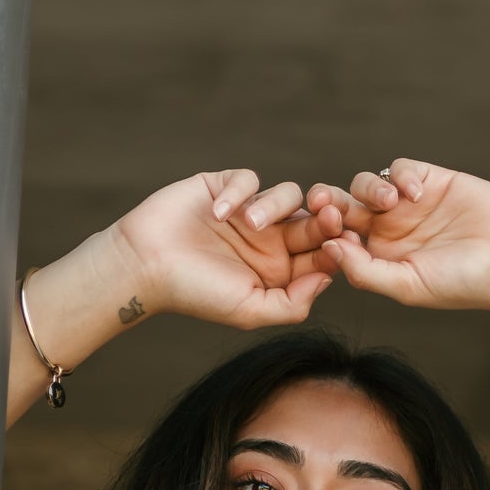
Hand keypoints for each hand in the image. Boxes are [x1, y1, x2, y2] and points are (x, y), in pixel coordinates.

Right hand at [110, 170, 344, 330]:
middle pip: (312, 222)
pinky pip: (248, 179)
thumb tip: (328, 280)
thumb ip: (292, 303)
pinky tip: (218, 213)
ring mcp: (249, 212)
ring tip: (247, 223)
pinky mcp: (226, 187)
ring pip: (287, 195)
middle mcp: (270, 241)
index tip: (344, 244)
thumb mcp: (250, 311)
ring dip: (274, 206)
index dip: (336, 247)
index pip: (321, 255)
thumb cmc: (197, 294)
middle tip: (330, 216)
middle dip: (325, 218)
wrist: (145, 266)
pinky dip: (237, 192)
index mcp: (280, 271)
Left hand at [304, 160, 489, 328]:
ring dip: (369, 190)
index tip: (324, 226)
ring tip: (390, 203)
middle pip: (344, 206)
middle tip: (322, 201)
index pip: (337, 239)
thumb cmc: (462, 284)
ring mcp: (409, 205)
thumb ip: (365, 271)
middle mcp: (389, 231)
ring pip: (367, 184)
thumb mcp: (408, 286)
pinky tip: (416, 192)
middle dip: (328, 201)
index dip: (323, 230)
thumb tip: (328, 249)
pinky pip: (401, 168)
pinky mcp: (431, 180)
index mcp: (379, 259)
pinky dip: (401, 175)